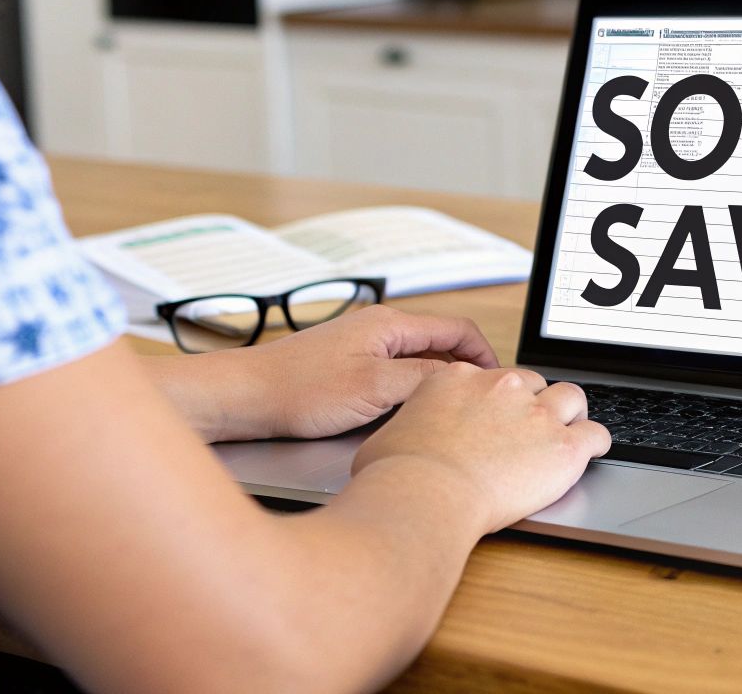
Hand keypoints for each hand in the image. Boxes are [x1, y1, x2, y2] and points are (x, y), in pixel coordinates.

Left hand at [142, 305, 504, 442]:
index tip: (499, 384)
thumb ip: (424, 380)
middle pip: (441, 345)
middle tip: (480, 403)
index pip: (459, 329)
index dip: (485, 357)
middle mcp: (379, 329)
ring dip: (438, 385)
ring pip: (418, 363)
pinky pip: (396, 375)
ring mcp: (363, 348)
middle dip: (465, 372)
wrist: (243, 399)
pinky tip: (409, 417)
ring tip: (449, 413)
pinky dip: (412, 392)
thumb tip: (463, 381)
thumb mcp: (373, 388)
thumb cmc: (298, 390)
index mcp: (390, 324)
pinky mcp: (349, 369)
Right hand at [352, 369, 610, 532]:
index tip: (498, 417)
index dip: (498, 400)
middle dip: (534, 404)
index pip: (493, 378)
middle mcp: (502, 387)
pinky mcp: (562, 445)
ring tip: (568, 432)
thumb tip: (401, 441)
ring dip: (571, 414)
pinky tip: (591, 451)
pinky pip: (596, 434)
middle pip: (533, 383)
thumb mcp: (388, 436)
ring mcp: (536, 414)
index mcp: (459, 379)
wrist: (425, 496)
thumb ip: (409, 428)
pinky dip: (596, 442)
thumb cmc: (398, 475)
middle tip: (531, 429)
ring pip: (572, 397)